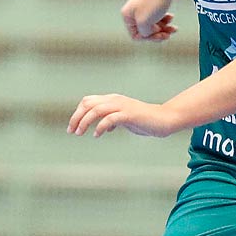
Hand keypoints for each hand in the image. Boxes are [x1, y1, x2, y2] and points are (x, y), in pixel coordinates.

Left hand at [68, 94, 182, 137]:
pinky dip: (100, 127)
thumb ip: (113, 120)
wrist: (163, 120)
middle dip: (76, 117)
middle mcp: (115, 100)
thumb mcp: (125, 119)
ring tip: (80, 133)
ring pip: (96, 110)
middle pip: (88, 104)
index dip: (77, 113)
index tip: (72, 127)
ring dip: (85, 122)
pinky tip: (97, 135)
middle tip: (72, 132)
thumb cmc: (144, 120)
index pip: (87, 101)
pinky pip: (110, 119)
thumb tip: (105, 128)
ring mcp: (122, 106)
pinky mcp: (129, 114)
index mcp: (112, 99)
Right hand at [121, 0, 179, 41]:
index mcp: (128, 15)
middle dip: (158, 34)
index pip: (135, 35)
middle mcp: (133, 12)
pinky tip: (171, 18)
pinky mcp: (153, 5)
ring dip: (164, 29)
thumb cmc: (154, 3)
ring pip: (154, 25)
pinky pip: (158, 18)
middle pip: (146, 31)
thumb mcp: (144, 23)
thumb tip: (147, 34)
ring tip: (174, 29)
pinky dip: (165, 21)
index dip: (147, 37)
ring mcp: (144, 8)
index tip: (157, 32)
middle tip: (168, 35)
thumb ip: (144, 33)